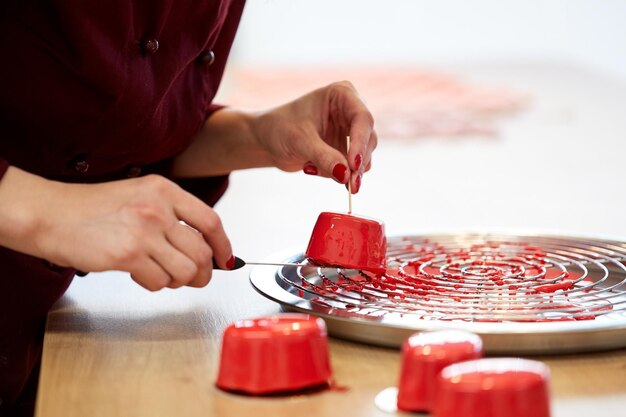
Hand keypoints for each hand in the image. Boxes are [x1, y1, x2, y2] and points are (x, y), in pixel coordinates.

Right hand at [0, 168, 232, 290]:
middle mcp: (158, 208)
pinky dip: (153, 285)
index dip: (223, 245)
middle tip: (193, 278)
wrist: (51, 215)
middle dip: (203, 273)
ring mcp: (143, 232)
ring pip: (186, 271)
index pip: (211, 221)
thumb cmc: (92, 208)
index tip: (225, 259)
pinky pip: (159, 282)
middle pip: (202, 253)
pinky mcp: (127, 255)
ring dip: (177, 281)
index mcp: (164, 190)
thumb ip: (171, 215)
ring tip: (160, 273)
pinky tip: (138, 274)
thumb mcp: (139, 196)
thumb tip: (204, 245)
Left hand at [253, 81, 376, 192]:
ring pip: (363, 156)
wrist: (265, 140)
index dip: (361, 143)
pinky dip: (336, 174)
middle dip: (357, 164)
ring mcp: (349, 131)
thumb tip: (346, 176)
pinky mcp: (345, 149)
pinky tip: (311, 168)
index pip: (362, 118)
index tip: (354, 165)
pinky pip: (351, 168)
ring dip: (345, 172)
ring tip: (314, 169)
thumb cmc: (279, 128)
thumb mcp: (300, 141)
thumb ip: (324, 157)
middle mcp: (350, 111)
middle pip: (368, 139)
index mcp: (342, 95)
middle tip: (350, 185)